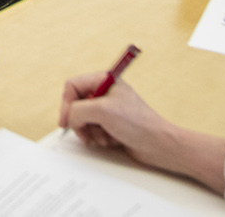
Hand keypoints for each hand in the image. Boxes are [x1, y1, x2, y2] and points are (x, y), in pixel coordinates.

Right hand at [58, 76, 224, 190]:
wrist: (159, 145)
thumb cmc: (138, 123)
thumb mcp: (102, 111)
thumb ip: (77, 110)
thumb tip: (69, 117)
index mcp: (105, 80)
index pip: (73, 86)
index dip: (66, 103)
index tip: (65, 121)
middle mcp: (105, 93)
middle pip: (76, 104)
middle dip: (80, 121)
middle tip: (86, 132)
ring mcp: (109, 109)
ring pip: (84, 120)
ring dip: (91, 132)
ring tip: (105, 136)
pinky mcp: (112, 125)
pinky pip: (94, 130)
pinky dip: (99, 137)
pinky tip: (112, 140)